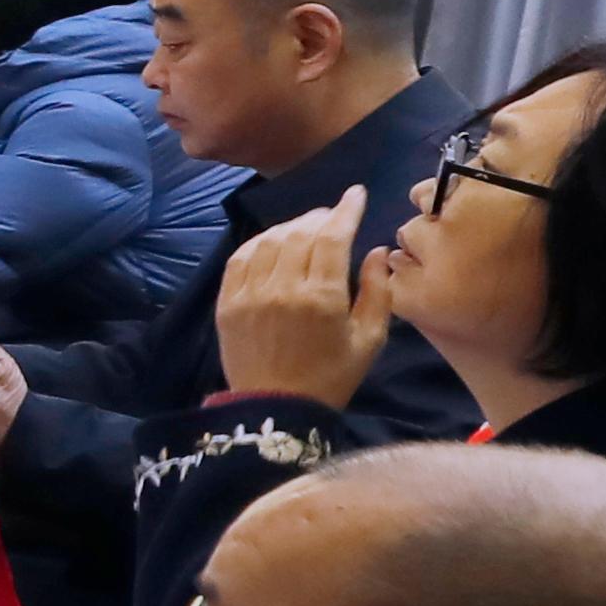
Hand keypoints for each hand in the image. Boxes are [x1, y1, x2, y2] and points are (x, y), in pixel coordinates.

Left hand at [213, 190, 389, 405]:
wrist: (275, 410)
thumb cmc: (331, 378)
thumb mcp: (369, 340)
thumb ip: (378, 291)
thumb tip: (377, 251)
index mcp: (322, 298)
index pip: (333, 237)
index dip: (345, 210)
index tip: (354, 194)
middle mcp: (283, 289)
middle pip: (300, 233)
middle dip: (320, 217)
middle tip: (332, 216)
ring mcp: (250, 294)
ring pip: (270, 240)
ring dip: (290, 226)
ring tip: (306, 227)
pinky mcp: (227, 302)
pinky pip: (240, 257)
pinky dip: (259, 242)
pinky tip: (273, 242)